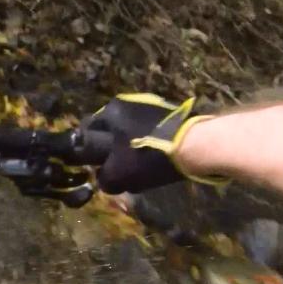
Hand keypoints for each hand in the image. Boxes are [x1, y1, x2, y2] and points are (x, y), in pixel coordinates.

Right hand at [80, 94, 224, 193]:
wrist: (196, 145)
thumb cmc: (149, 157)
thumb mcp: (120, 175)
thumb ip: (104, 179)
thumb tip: (102, 180)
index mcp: (110, 112)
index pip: (86, 130)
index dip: (86, 149)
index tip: (93, 164)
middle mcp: (125, 102)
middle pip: (108, 128)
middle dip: (108, 145)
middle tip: (114, 164)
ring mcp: (148, 104)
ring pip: (127, 128)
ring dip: (128, 142)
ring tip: (136, 162)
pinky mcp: (167, 110)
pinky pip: (147, 128)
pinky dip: (146, 140)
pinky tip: (153, 156)